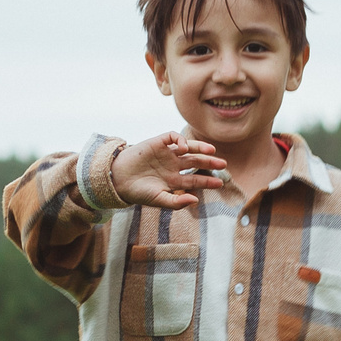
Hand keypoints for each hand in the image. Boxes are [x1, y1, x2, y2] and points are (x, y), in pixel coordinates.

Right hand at [113, 132, 230, 208]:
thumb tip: (195, 200)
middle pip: (196, 162)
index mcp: (174, 180)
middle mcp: (173, 166)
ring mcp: (166, 154)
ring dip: (201, 148)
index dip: (208, 181)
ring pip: (188, 148)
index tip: (220, 183)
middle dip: (209, 162)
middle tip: (223, 163)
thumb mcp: (158, 200)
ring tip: (212, 150)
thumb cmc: (137, 192)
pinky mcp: (158, 143)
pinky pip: (173, 138)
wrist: (118, 179)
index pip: (195, 179)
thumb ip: (176, 202)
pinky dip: (181, 140)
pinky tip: (184, 148)